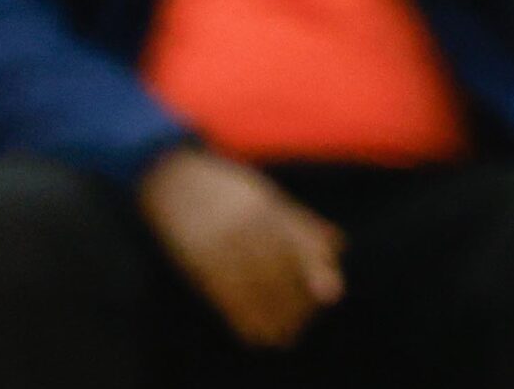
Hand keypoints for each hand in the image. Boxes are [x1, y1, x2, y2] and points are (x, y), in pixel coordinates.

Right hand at [139, 147, 344, 348]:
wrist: (173, 179)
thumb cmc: (227, 187)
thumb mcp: (268, 196)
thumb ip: (302, 223)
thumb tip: (339, 246)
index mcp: (264, 207)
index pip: (298, 245)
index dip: (316, 271)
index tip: (331, 294)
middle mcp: (243, 226)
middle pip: (277, 270)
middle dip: (295, 299)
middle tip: (306, 319)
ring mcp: (218, 245)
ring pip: (251, 287)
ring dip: (272, 314)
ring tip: (287, 332)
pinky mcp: (196, 262)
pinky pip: (222, 295)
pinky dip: (243, 318)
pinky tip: (257, 333)